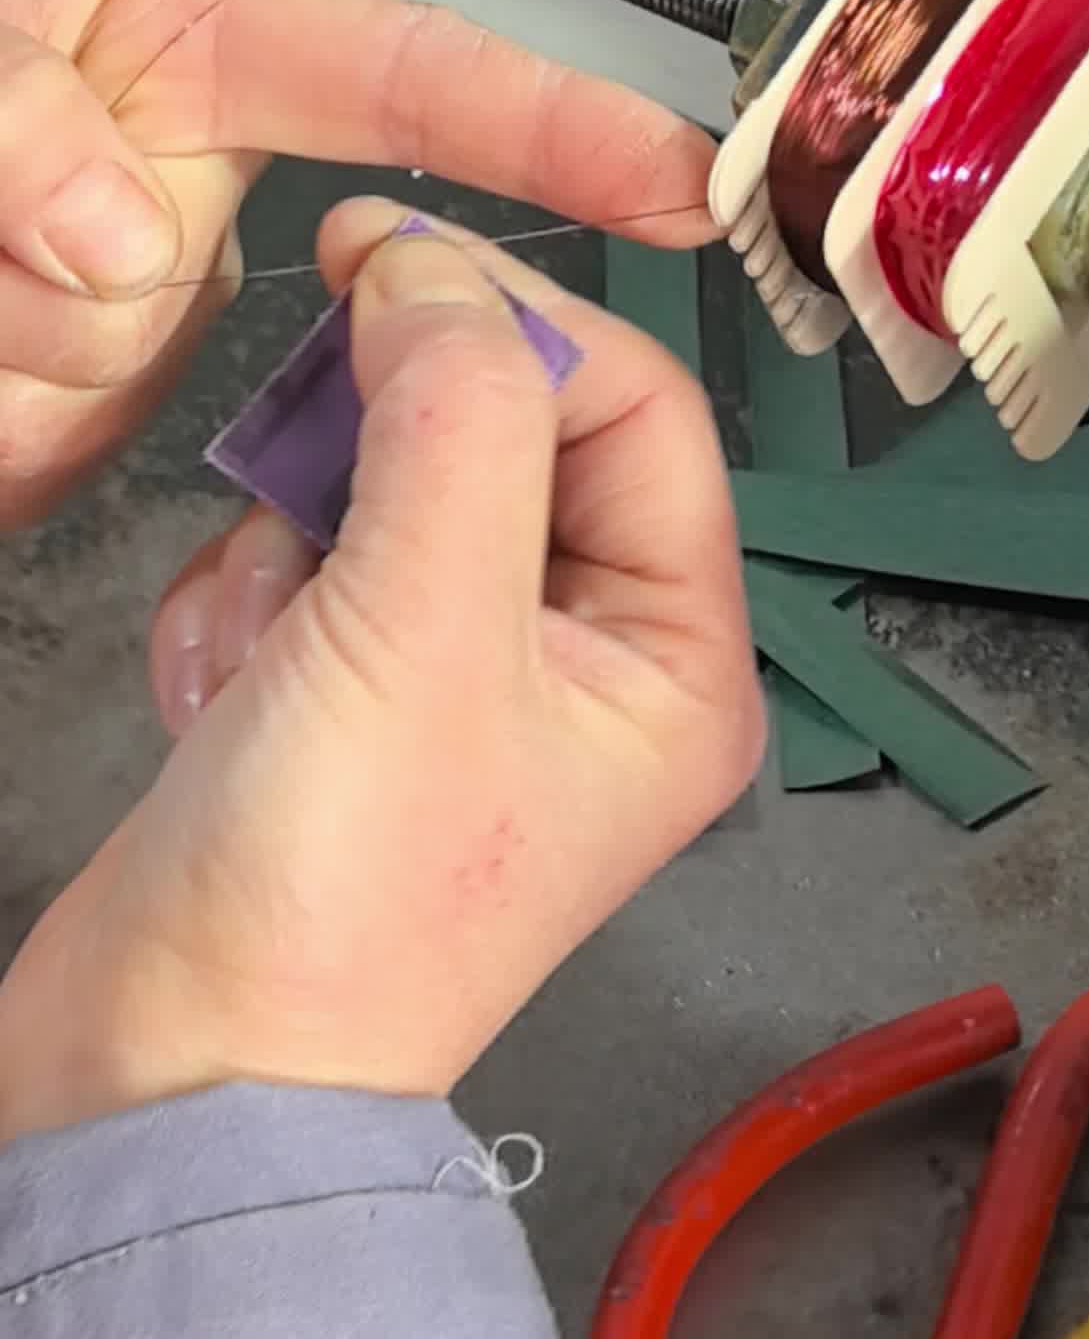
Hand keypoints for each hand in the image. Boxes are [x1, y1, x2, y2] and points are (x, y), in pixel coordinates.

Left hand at [0, 0, 713, 522]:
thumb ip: (16, 122)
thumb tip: (132, 239)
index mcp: (194, 33)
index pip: (406, 70)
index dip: (552, 122)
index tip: (673, 178)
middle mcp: (191, 162)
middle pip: (298, 271)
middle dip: (169, 297)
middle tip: (39, 261)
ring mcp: (145, 298)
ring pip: (157, 379)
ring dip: (10, 358)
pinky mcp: (87, 405)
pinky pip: (74, 446)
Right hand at [0, 207, 764, 1132]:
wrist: (167, 1077)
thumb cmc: (336, 908)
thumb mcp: (426, 620)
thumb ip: (457, 413)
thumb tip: (440, 270)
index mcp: (672, 652)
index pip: (636, 403)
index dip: (516, 317)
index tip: (389, 261)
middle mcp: (587, 656)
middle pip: (506, 429)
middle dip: (383, 437)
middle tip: (307, 416)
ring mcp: (462, 670)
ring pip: (387, 478)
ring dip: (299, 527)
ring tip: (266, 632)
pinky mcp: (350, 684)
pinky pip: (308, 550)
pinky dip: (249, 592)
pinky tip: (226, 688)